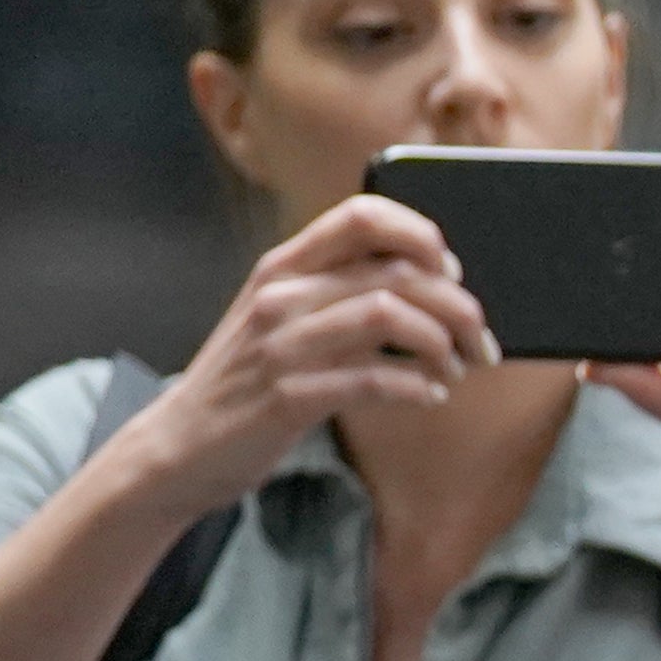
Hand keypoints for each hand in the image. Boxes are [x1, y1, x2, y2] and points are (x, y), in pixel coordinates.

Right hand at [126, 191, 501, 508]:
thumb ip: (336, 290)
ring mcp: (282, 345)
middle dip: (458, 307)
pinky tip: (430, 395)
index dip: (422, 236)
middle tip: (480, 341)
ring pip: (389, 315)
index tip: (451, 272)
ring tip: (455, 369)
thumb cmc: (248, 378)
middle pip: (396, 273)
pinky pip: (374, 379)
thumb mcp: (280, 317)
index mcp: (282, 267)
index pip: (361, 216)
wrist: (181, 444)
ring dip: (443, 345)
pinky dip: (418, 387)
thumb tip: (428, 281)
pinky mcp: (289, 396)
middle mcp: (281, 296)